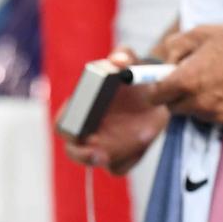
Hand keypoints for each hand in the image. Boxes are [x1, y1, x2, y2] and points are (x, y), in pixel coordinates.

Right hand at [60, 48, 168, 175]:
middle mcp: (88, 130)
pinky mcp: (121, 156)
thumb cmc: (134, 76)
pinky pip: (119, 166)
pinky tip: (142, 142)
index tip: (80, 129)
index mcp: (82, 109)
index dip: (68, 128)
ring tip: (116, 154)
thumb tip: (117, 61)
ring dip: (109, 159)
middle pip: (74, 150)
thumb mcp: (132, 61)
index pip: (64, 124)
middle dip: (82, 155)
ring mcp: (104, 145)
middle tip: (99, 153)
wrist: (159, 92)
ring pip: (99, 161)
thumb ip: (124, 55)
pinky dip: (129, 158)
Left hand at [152, 23, 222, 128]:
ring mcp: (216, 115)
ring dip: (199, 103)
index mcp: (186, 81)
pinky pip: (217, 119)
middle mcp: (198, 103)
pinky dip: (220, 109)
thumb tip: (163, 64)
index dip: (156, 90)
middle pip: (174, 109)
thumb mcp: (200, 34)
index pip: (155, 97)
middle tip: (191, 82)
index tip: (162, 85)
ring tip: (216, 84)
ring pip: (196, 114)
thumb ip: (174, 48)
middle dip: (177, 97)